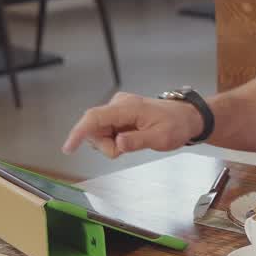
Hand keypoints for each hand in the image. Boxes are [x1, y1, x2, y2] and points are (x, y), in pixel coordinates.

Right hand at [61, 92, 201, 158]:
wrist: (186, 118)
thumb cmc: (176, 124)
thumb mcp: (161, 138)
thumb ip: (138, 141)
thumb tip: (118, 143)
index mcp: (128, 107)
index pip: (94, 118)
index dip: (79, 132)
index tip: (69, 148)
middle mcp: (119, 105)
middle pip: (94, 129)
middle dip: (105, 145)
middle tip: (125, 150)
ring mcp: (118, 109)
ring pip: (98, 132)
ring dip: (110, 144)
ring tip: (132, 143)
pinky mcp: (118, 115)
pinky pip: (106, 132)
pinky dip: (113, 140)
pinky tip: (128, 139)